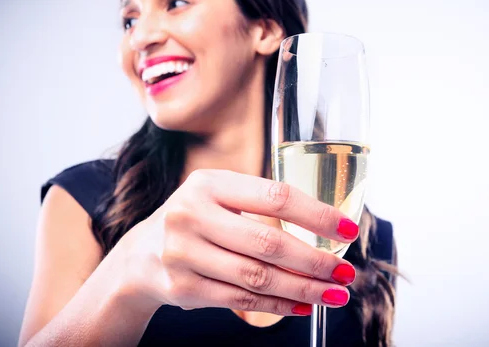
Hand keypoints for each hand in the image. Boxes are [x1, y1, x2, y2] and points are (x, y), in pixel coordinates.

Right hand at [115, 169, 358, 315]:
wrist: (140, 255)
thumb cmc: (195, 218)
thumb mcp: (217, 195)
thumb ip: (260, 202)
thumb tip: (324, 224)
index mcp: (208, 184)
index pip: (275, 197)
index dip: (317, 215)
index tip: (348, 230)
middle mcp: (191, 215)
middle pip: (269, 243)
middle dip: (315, 261)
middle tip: (346, 271)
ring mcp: (183, 254)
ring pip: (258, 276)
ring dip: (303, 288)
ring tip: (334, 293)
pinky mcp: (183, 288)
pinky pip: (241, 299)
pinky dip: (278, 304)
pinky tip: (303, 305)